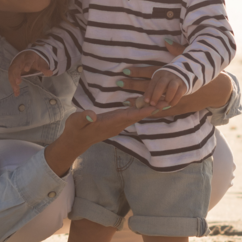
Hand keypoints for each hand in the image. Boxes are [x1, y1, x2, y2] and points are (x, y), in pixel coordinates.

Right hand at [7, 51, 49, 94]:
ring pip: (12, 73)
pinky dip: (12, 84)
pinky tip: (16, 92)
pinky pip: (11, 77)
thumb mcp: (41, 63)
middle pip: (16, 67)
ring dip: (13, 81)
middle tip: (18, 82)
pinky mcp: (12, 70)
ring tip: (16, 90)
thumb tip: (51, 73)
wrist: (27, 56)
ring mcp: (14, 65)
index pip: (28, 60)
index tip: (26, 69)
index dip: (27, 64)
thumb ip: (45, 68)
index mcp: (28, 56)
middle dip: (16, 74)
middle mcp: (19, 60)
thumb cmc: (35, 60)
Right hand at [46, 102, 164, 176]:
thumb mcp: (75, 121)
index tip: (155, 106)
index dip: (142, 110)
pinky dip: (139, 110)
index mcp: (109, 123)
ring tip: (161, 101)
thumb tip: (92, 114)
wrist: (75, 141)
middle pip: (137, 116)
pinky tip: (145, 104)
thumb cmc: (74, 130)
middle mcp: (116, 125)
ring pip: (135, 116)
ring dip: (147, 109)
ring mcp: (117, 125)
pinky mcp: (115, 124)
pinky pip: (130, 116)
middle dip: (151, 109)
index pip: (128, 116)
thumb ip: (83, 117)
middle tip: (167, 100)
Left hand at [114, 44, 231, 114]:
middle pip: (149, 85)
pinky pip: (163, 110)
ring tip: (125, 101)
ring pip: (154, 99)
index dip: (138, 71)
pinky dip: (151, 112)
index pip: (152, 71)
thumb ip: (177, 50)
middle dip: (133, 84)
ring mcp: (176, 97)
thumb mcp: (192, 58)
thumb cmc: (205, 71)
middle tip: (118, 82)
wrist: (218, 89)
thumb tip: (165, 40)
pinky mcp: (180, 106)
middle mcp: (173, 85)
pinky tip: (141, 113)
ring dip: (139, 100)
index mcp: (174, 72)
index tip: (124, 70)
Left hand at [145, 69, 186, 109]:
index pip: (153, 83)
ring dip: (167, 97)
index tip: (146, 101)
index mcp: (159, 75)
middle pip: (161, 84)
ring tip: (164, 104)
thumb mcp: (158, 82)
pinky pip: (179, 94)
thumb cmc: (166, 81)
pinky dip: (174, 100)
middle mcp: (168, 76)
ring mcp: (176, 80)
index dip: (149, 92)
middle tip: (153, 104)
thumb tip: (145, 101)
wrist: (181, 74)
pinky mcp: (183, 85)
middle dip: (156, 95)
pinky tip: (170, 104)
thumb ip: (153, 90)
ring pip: (172, 88)